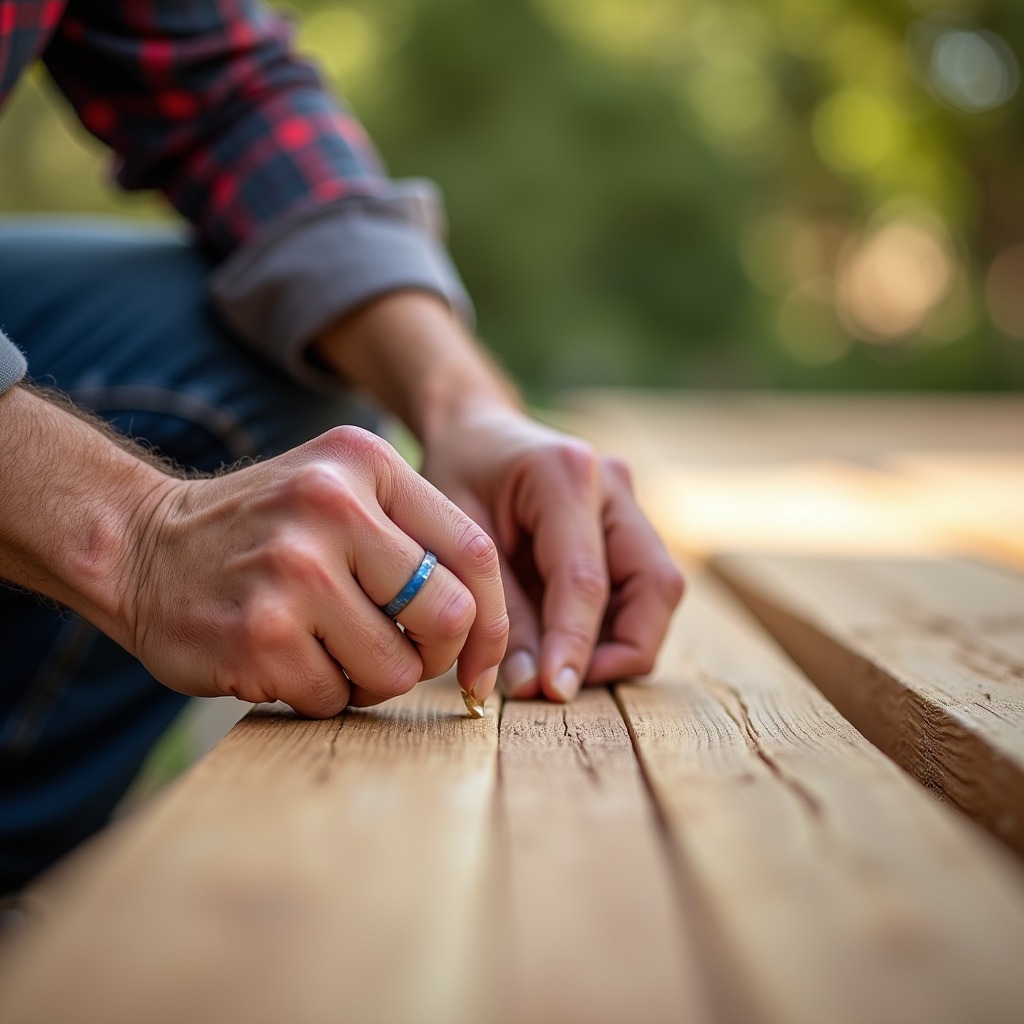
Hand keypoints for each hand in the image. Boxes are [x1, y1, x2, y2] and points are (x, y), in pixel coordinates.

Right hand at [119, 426, 508, 716]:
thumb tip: (490, 627)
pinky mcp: (260, 634)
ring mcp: (294, 571)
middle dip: (436, 655)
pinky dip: (321, 693)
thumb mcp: (341, 492)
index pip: (474, 552)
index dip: (493, 619)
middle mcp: (332, 506)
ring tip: (332, 651)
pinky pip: (336, 697)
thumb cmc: (265, 530)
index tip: (482, 658)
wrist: (141, 544)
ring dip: (373, 679)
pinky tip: (286, 659)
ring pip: (397, 669)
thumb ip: (417, 537)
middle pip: (449, 616)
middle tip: (403, 656)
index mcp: (365, 464)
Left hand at [421, 406, 684, 701]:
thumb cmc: (456, 476)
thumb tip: (529, 686)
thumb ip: (497, 614)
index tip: (554, 692)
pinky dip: (614, 625)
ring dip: (622, 642)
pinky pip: (641, 587)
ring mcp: (631, 504)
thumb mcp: (456, 540)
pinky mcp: (631, 526)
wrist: (475, 432)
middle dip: (622, 649)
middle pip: (654, 585)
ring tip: (561, 668)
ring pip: (658, 590)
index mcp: (565, 474)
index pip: (585, 578)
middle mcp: (614, 484)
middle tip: (565, 686)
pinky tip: (566, 641)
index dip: (574, 644)